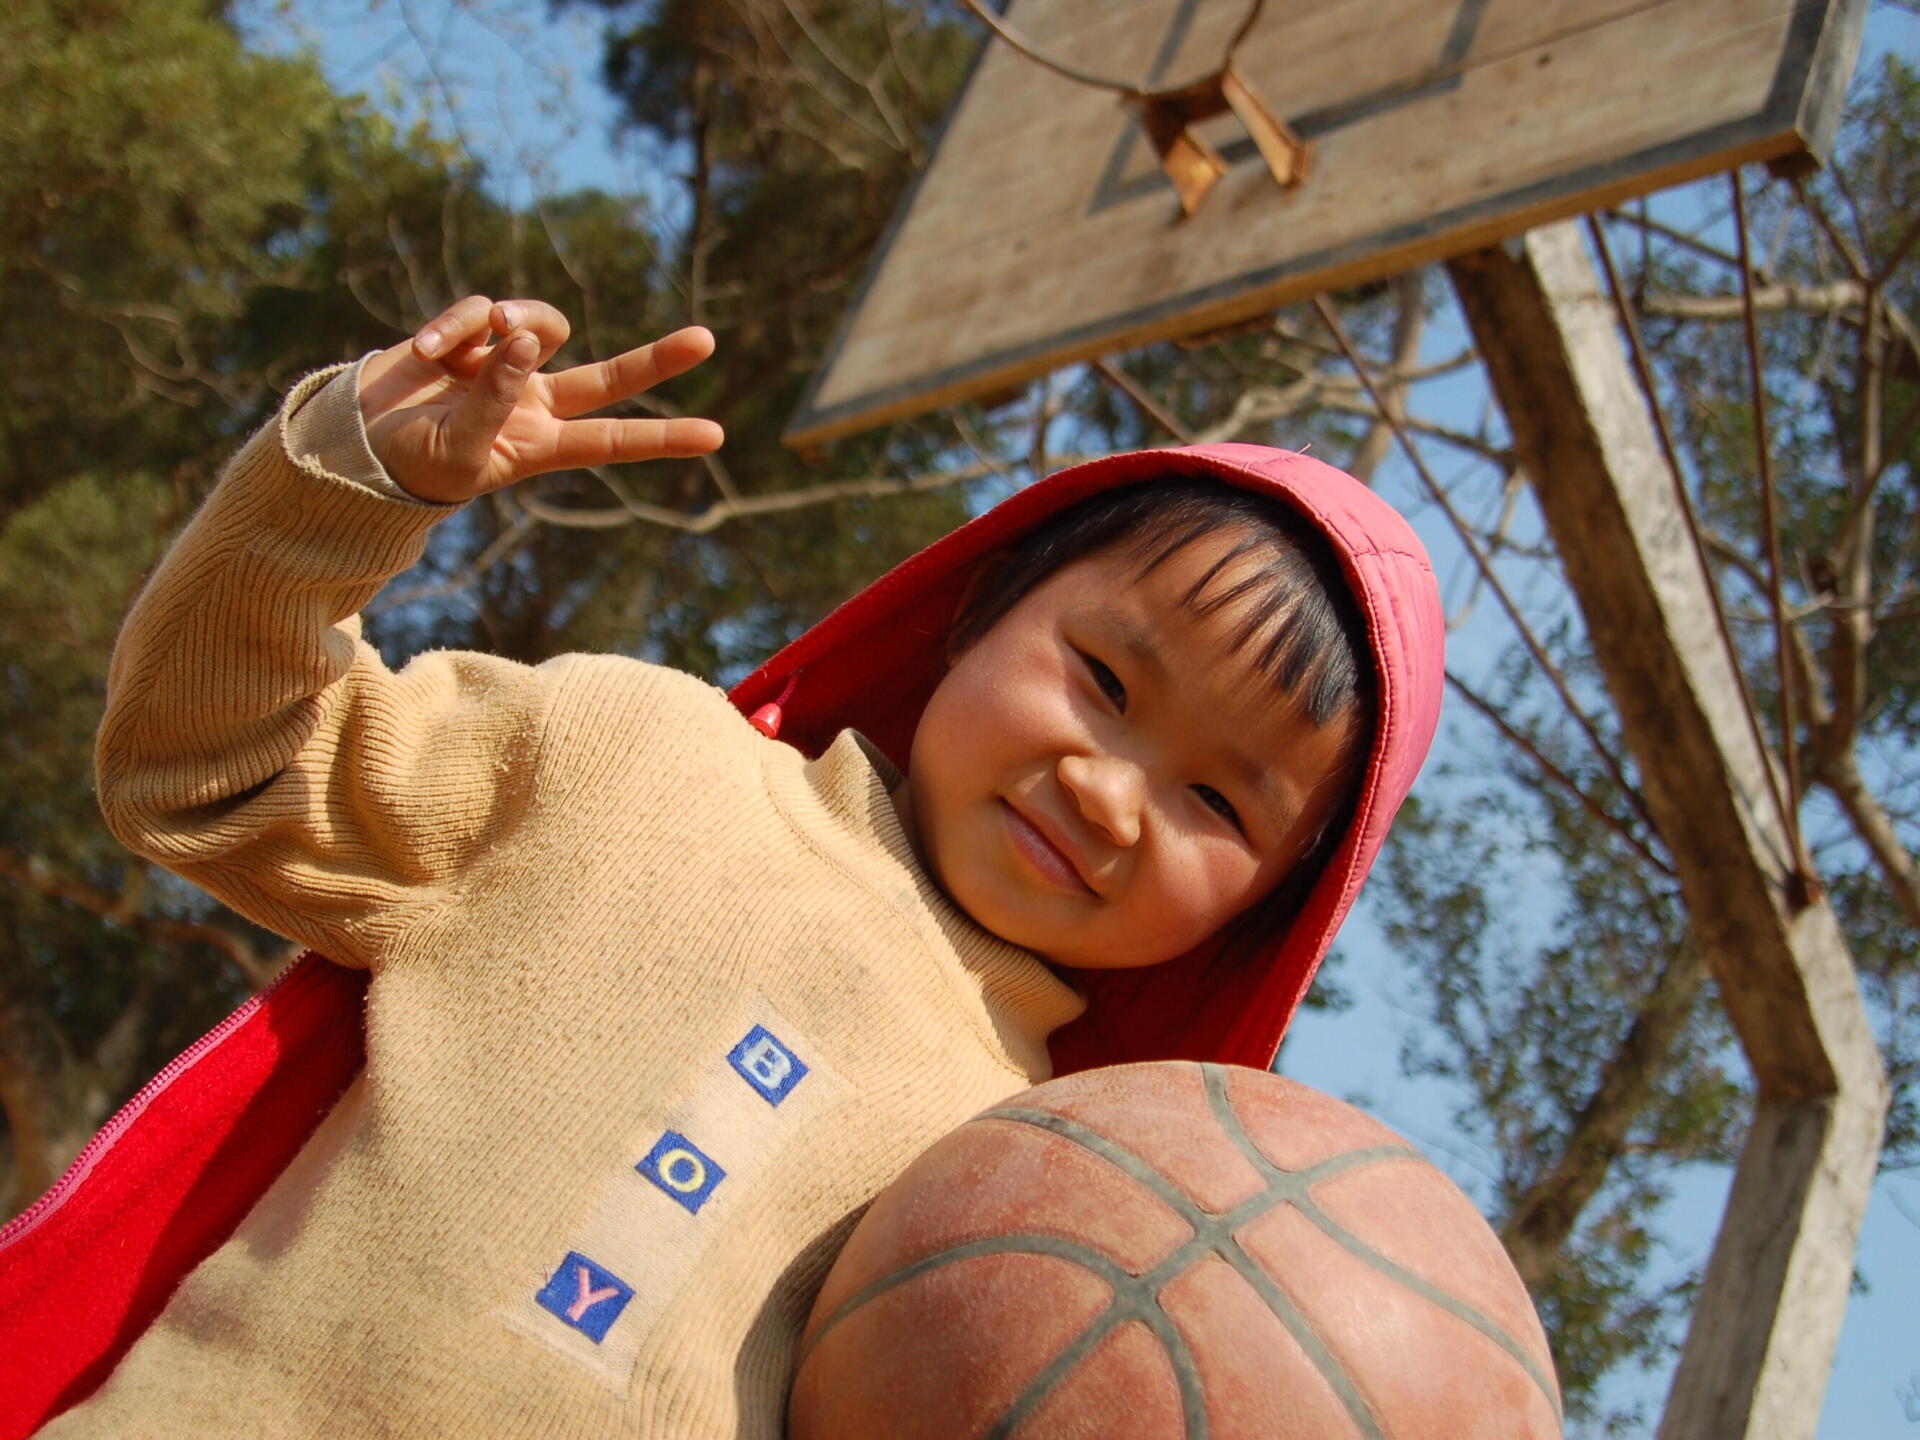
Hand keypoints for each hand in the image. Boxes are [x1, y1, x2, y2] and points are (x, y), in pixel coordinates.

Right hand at [356, 296, 723, 504]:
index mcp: (541, 444)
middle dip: (656, 359)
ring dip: (516, 319)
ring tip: (479, 337)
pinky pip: (480, 312)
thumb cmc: (413, 463)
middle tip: (707, 341)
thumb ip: (492, 401)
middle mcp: (535, 401)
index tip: (716, 436)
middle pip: (608, 377)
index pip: (612, 441)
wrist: (357, 440)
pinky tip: (426, 352)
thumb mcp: (457, 451)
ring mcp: (507, 363)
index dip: (662, 438)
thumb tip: (524, 341)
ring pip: (541, 323)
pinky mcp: (471, 332)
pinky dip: (455, 326)